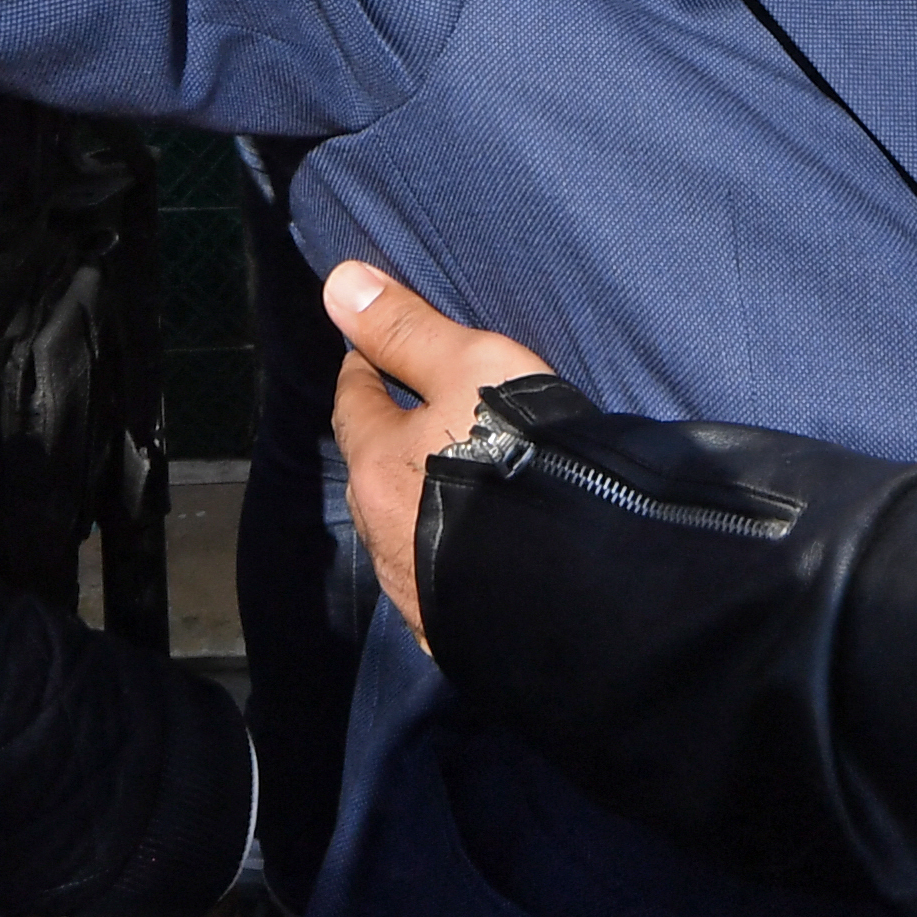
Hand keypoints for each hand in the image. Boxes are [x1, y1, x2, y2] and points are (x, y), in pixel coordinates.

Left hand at [322, 261, 560, 658]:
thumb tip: (337, 282)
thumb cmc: (518, 454)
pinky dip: (444, 562)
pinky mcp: (450, 633)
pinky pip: (436, 586)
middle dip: (384, 446)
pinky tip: (472, 562)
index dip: (364, 372)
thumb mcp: (472, 367)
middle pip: (369, 473)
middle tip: (412, 423)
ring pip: (398, 534)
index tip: (370, 357)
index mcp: (377, 464)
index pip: (354, 403)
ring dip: (412, 510)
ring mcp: (414, 591)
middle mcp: (380, 532)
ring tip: (445, 494)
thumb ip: (407, 328)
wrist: (579, 580)